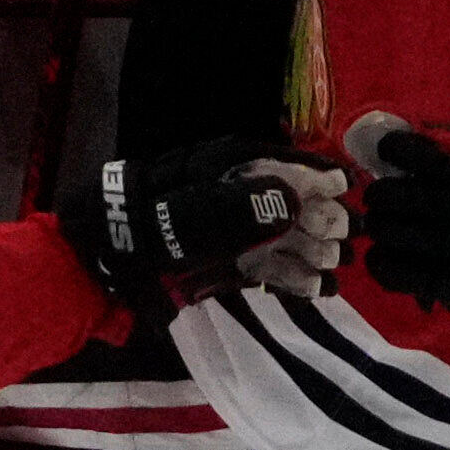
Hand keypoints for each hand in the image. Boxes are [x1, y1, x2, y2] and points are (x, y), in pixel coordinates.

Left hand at [66, 132, 351, 302]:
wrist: (96, 264)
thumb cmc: (139, 229)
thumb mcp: (184, 214)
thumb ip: (235, 209)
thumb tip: (291, 203)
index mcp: (221, 167)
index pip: (279, 161)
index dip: (315, 173)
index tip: (346, 186)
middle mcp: (231, 193)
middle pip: (288, 200)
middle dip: (322, 217)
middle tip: (353, 235)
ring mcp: (228, 230)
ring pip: (283, 235)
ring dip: (314, 249)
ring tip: (343, 263)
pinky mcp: (223, 263)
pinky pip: (266, 266)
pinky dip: (292, 277)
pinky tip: (320, 288)